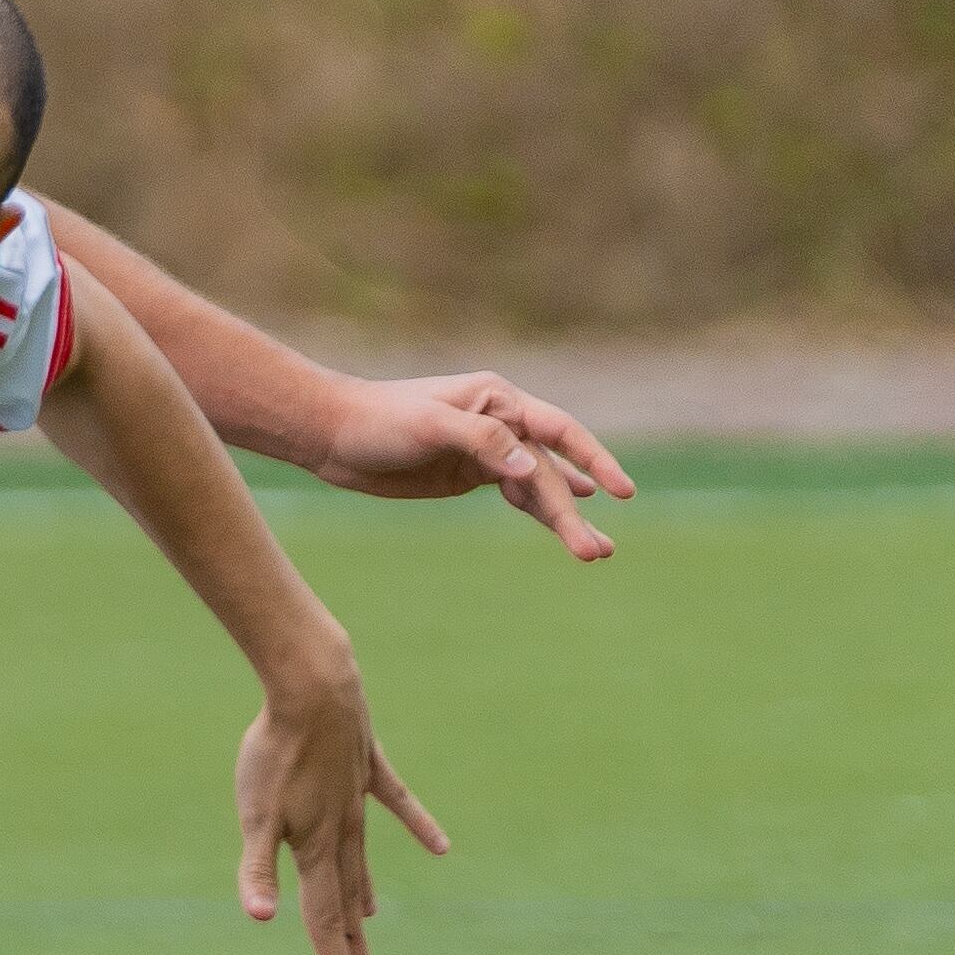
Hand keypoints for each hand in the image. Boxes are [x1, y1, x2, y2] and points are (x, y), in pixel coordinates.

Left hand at [235, 662, 449, 954]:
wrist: (313, 691)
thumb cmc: (277, 753)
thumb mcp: (256, 816)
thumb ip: (258, 870)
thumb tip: (261, 920)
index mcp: (313, 848)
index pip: (322, 918)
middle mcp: (341, 831)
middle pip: (343, 898)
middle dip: (346, 942)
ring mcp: (358, 800)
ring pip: (361, 859)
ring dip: (363, 895)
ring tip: (368, 924)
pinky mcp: (368, 768)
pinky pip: (397, 804)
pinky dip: (417, 826)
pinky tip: (439, 848)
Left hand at [312, 372, 633, 562]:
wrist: (333, 435)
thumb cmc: (379, 421)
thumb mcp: (429, 425)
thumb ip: (481, 441)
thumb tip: (531, 466)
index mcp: (497, 400)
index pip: (558, 431)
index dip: (593, 460)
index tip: (621, 491)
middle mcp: (501, 422)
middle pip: (550, 470)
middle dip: (573, 512)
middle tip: (599, 553)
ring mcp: (487, 451)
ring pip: (537, 487)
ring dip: (564, 518)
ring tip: (595, 553)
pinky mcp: (470, 474)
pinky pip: (516, 494)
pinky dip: (542, 509)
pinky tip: (569, 519)